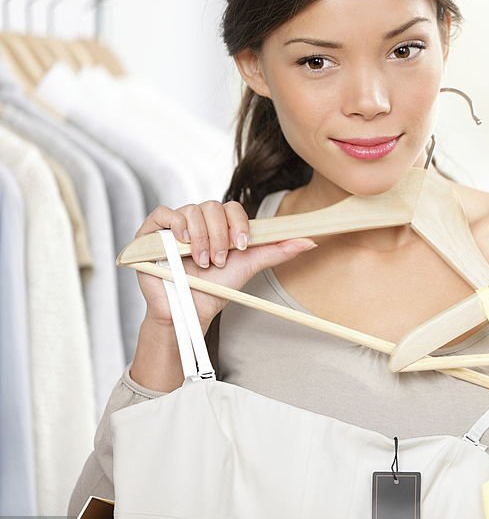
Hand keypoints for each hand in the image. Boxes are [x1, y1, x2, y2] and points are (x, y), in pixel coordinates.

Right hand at [134, 200, 318, 333]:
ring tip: (202, 261)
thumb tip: (309, 241)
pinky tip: (183, 243)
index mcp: (219, 224)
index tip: (241, 246)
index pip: (231, 207)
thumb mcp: (249, 266)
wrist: (190, 311)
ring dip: (201, 237)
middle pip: (211, 207)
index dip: (237, 223)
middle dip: (219, 235)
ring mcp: (174, 226)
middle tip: (218, 261)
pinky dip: (176, 224)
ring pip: (191, 210)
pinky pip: (163, 213)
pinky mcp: (151, 233)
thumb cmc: (217, 287)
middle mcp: (197, 221)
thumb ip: (276, 251)